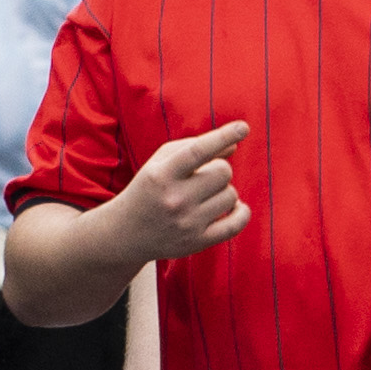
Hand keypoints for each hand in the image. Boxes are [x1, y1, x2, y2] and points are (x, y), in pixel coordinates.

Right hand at [109, 121, 254, 266]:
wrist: (127, 232)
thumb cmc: (151, 188)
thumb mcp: (162, 162)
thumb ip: (196, 146)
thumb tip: (235, 142)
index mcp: (161, 174)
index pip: (197, 151)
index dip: (223, 136)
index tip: (243, 127)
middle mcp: (174, 199)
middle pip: (223, 172)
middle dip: (220, 169)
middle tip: (205, 176)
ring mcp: (186, 223)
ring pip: (231, 196)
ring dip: (224, 191)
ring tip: (207, 195)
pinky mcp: (197, 242)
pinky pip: (236, 224)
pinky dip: (242, 213)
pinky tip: (236, 208)